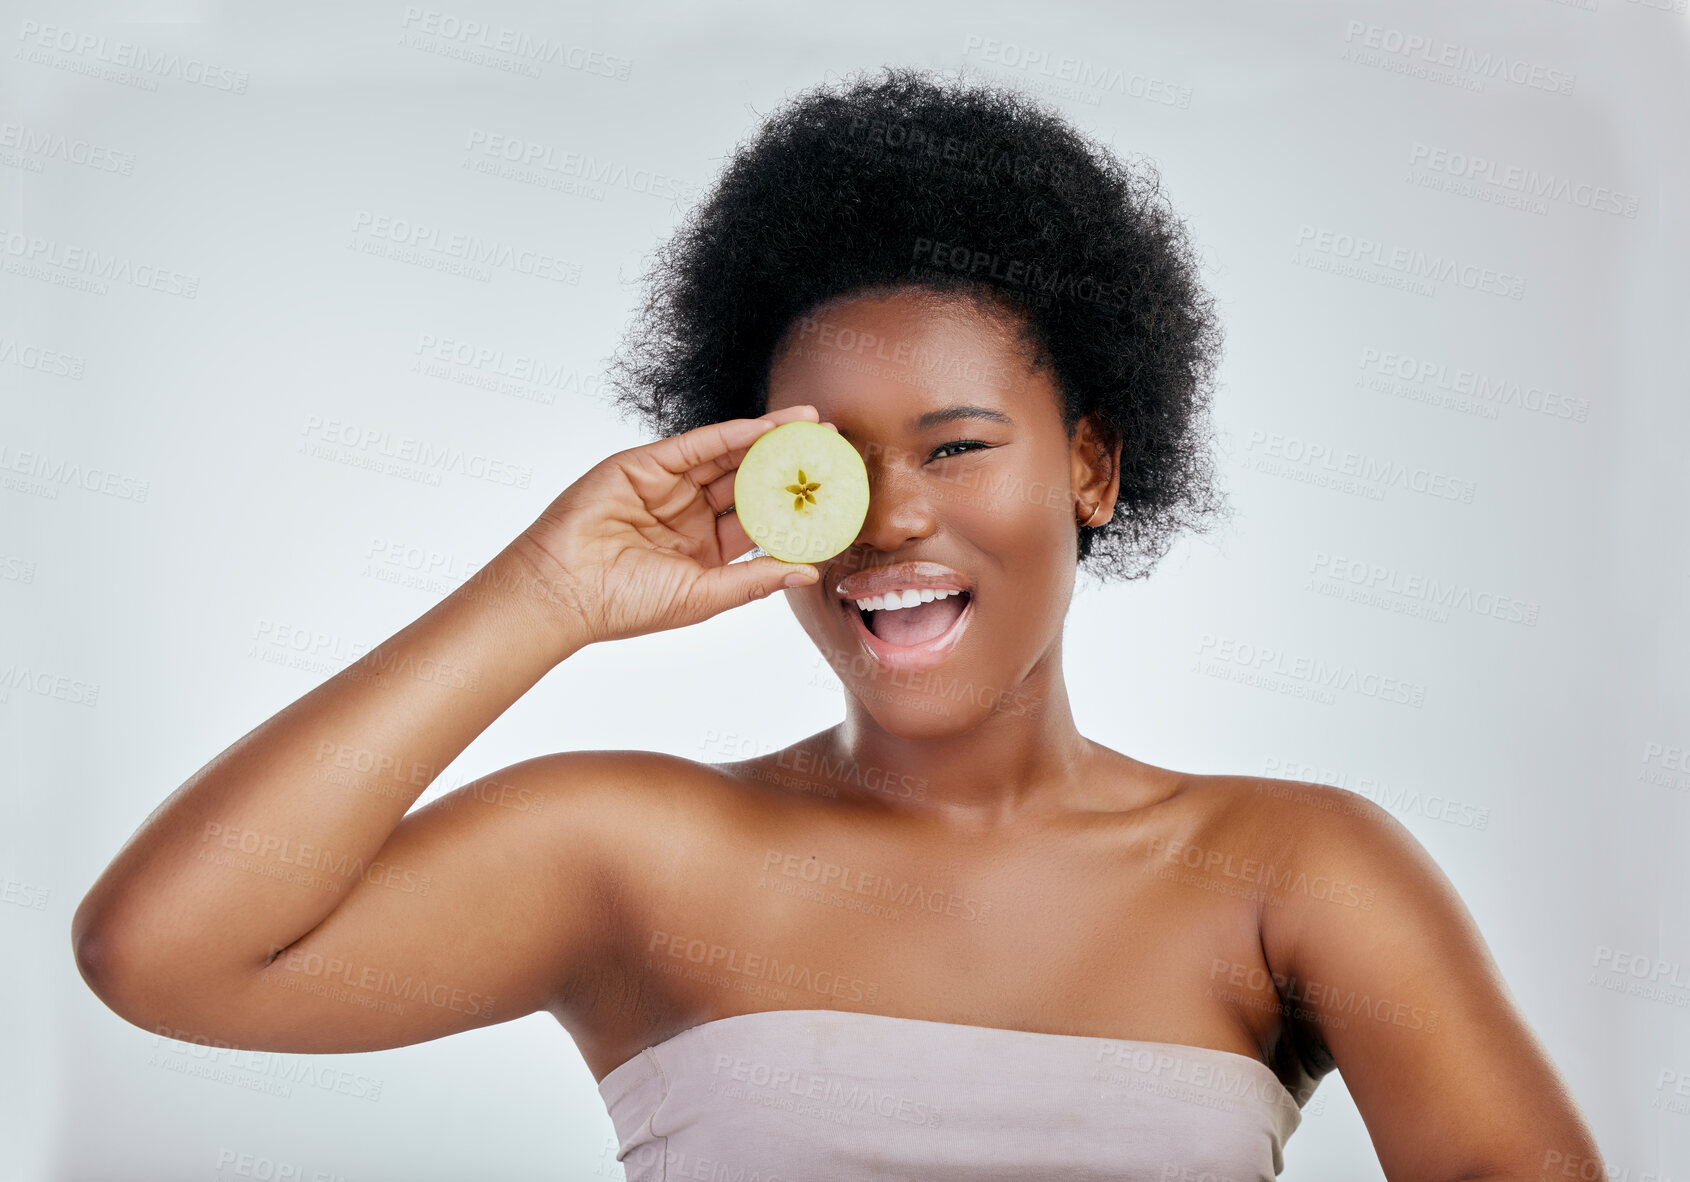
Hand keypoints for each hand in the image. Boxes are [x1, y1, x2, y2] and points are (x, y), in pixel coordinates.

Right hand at [499, 404, 832, 646]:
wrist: (564, 591)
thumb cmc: (626, 605)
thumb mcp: (703, 595)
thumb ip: (756, 580)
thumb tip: (809, 571)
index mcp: (706, 551)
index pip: (761, 522)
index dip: (796, 507)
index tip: (835, 496)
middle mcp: (690, 515)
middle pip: (750, 482)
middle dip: (790, 464)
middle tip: (833, 448)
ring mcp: (668, 487)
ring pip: (729, 457)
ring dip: (770, 439)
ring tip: (812, 425)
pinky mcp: (645, 464)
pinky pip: (697, 444)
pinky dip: (733, 434)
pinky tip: (768, 427)